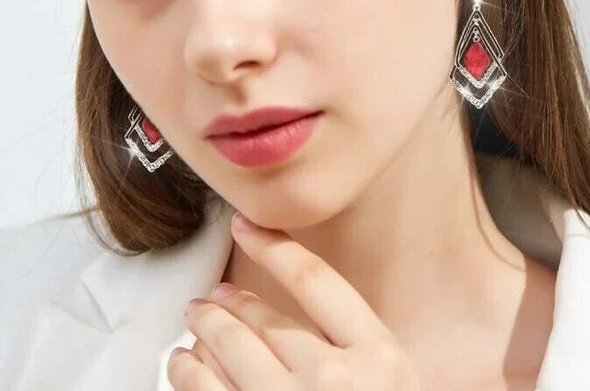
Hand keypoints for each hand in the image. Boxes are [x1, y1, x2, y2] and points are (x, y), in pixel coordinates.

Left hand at [167, 212, 421, 389]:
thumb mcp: (396, 388)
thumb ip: (360, 350)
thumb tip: (289, 321)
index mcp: (379, 358)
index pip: (317, 281)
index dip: (275, 247)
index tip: (244, 226)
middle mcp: (336, 380)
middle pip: (267, 322)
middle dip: (230, 304)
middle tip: (209, 298)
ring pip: (232, 356)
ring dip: (203, 336)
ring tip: (190, 325)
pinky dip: (190, 379)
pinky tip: (182, 367)